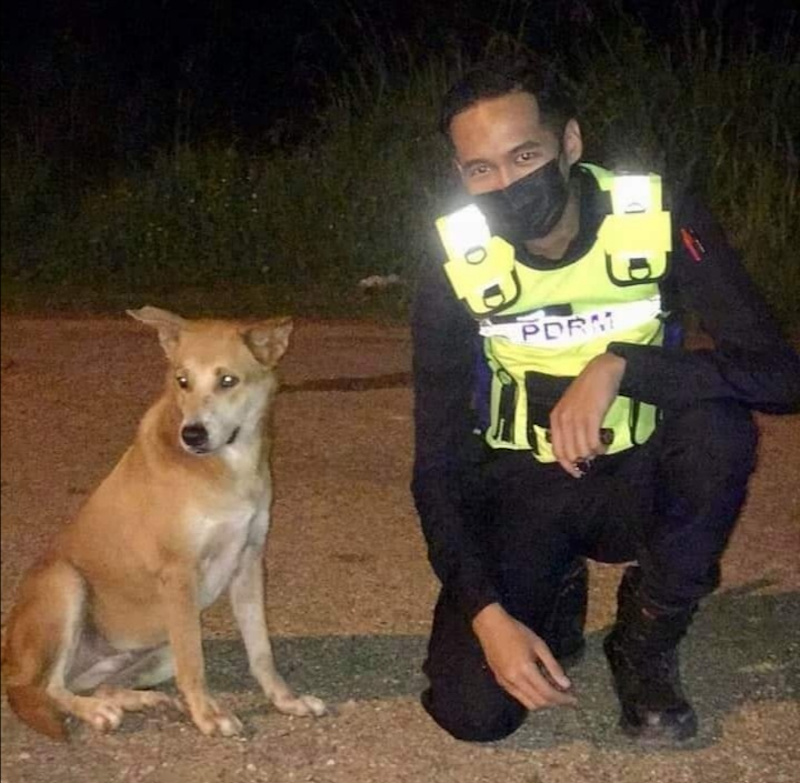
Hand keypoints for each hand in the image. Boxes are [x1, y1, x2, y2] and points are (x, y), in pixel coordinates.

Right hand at [472, 603, 576, 709]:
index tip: (573, 700)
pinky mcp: (500, 681)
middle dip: (554, 703)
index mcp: (526, 670)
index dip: (562, 699)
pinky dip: (531, 697)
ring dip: (543, 702)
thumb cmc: (516, 631)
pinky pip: (518, 696)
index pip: (548, 693)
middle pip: (538, 702)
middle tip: (565, 697)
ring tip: (553, 692)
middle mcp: (515, 680)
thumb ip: (553, 666)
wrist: (490, 626)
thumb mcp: (539, 645)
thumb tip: (566, 684)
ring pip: (528, 703)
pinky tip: (537, 686)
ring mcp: (506, 683)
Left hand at [549, 352, 625, 476]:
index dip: (566, 465)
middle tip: (593, 456)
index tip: (577, 472)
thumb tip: (577, 451)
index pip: (556, 450)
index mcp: (555, 418)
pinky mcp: (591, 417)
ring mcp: (576, 418)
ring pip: (582, 450)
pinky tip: (604, 443)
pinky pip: (593, 443)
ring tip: (601, 447)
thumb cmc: (589, 390)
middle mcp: (563, 420)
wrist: (602, 370)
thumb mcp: (572, 408)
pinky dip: (600, 447)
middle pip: (569, 453)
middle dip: (582, 460)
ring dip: (593, 453)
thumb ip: (570, 427)